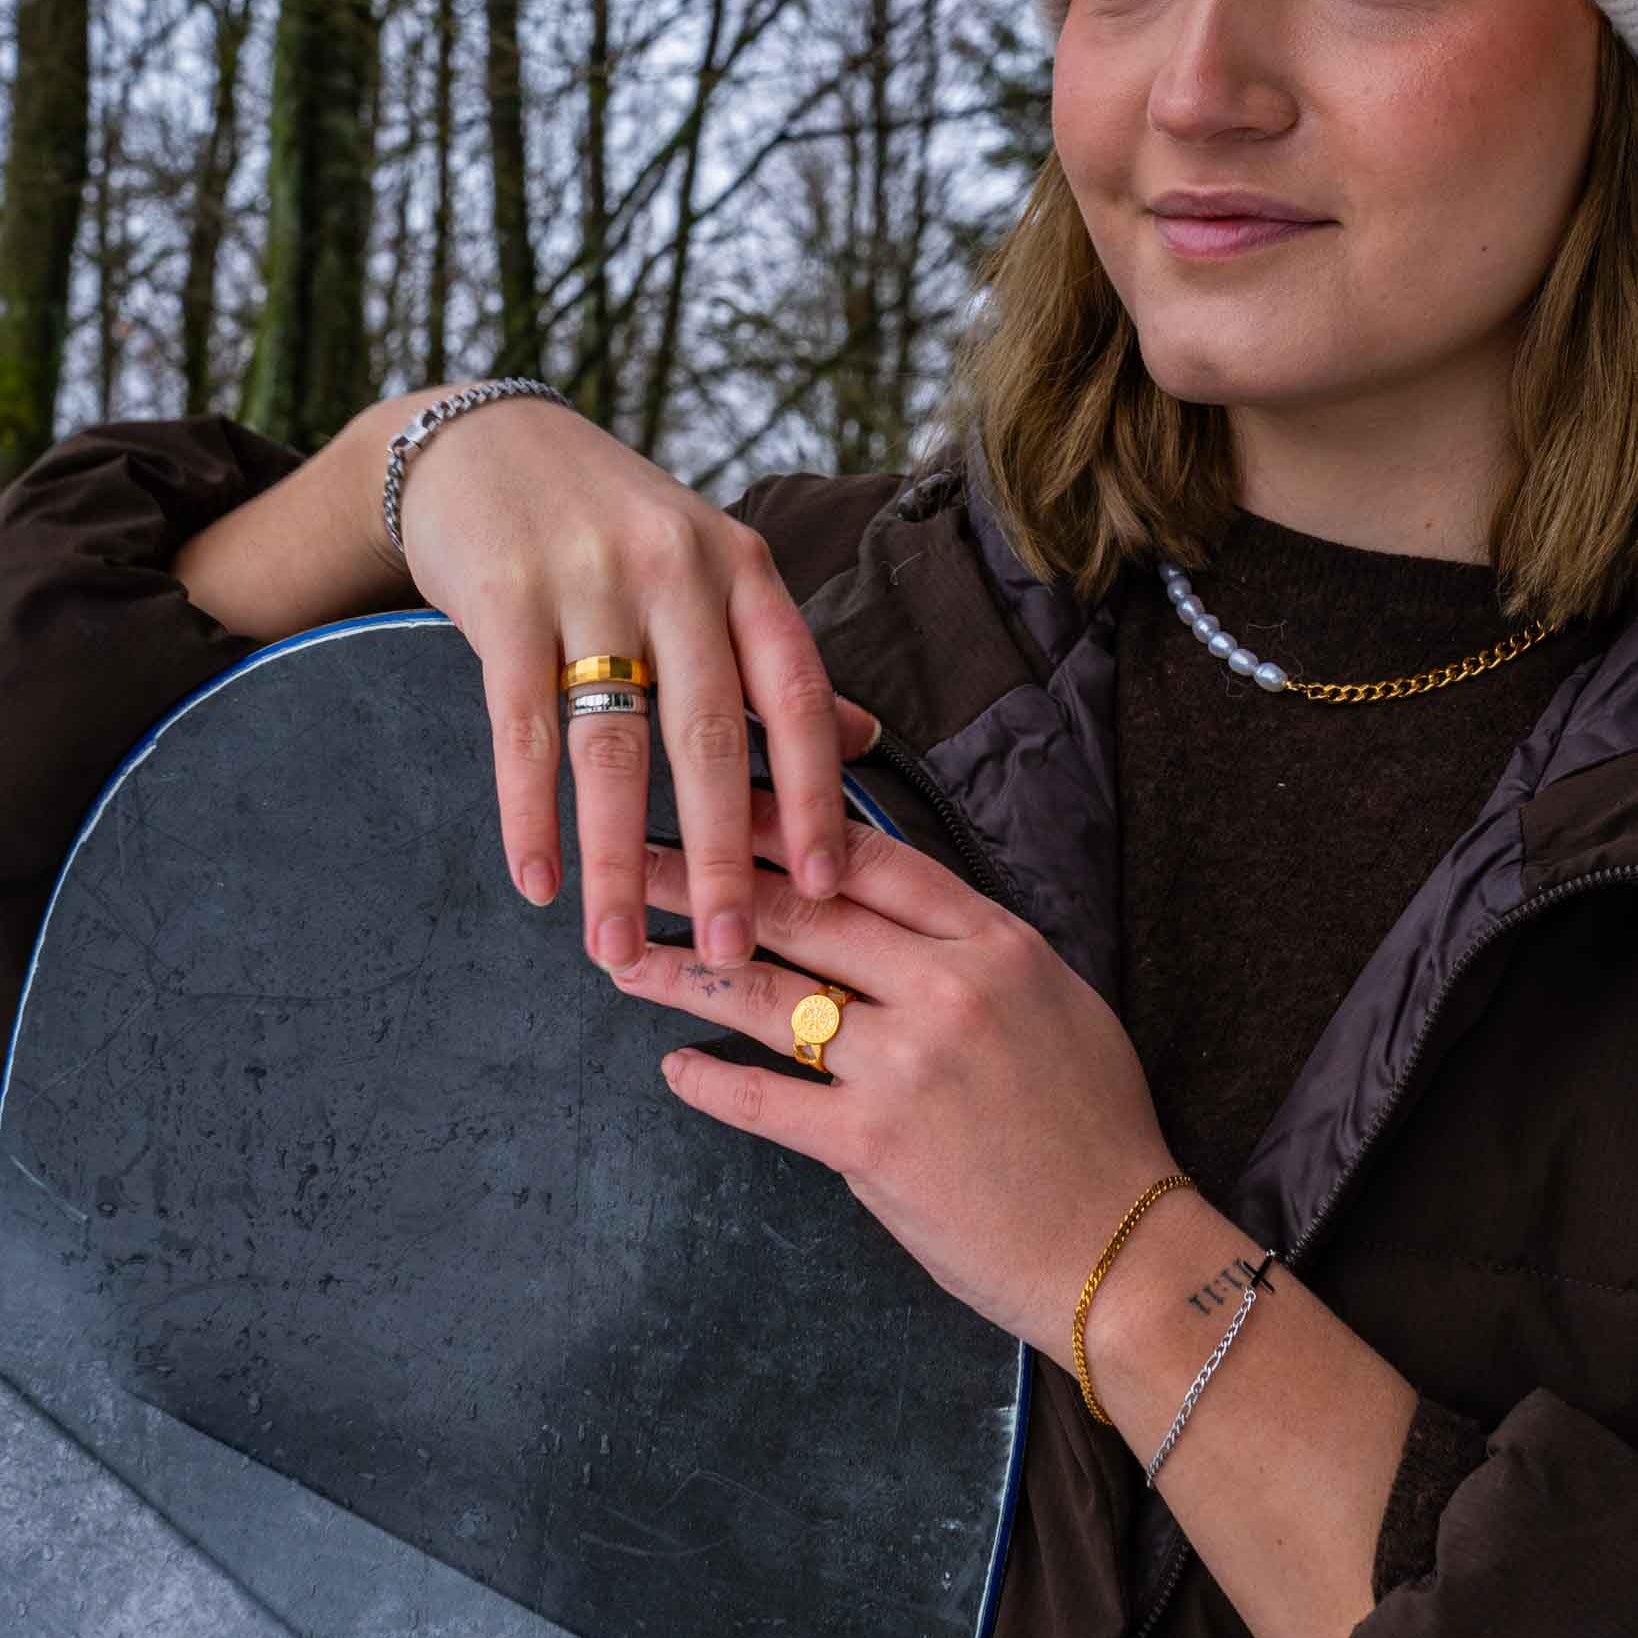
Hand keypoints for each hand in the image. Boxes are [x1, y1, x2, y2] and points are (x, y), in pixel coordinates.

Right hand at [380, 390, 879, 972]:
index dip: (815, 795)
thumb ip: (778, 659)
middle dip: (721, 855)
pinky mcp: (502, 598)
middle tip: (728, 950)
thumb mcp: (713, 567)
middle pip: (708, 734)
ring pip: (610, 745)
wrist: (484, 441)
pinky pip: (519, 729)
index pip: (796, 694)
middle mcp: (675, 569)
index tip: (824, 886)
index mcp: (742, 569)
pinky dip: (528, 814)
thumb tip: (863, 741)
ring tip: (615, 948)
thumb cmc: (614, 522)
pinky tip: (537, 884)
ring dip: (615, 858)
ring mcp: (586, 579)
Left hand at [604, 785, 1178, 1364]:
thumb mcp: (1052, 999)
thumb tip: (881, 903)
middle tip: (637, 862)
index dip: (783, 826)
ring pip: (767, 997)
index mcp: (994, 944)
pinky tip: (675, 1067)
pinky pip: (767, 1100)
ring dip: (684, 974)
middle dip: (704, 881)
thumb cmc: (1091, 1123)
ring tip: (625, 958)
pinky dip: (710, 1083)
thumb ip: (969, 945)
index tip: (721, 804)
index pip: (869, 859)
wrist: (1120, 1245)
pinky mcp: (872, 1146)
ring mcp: (906, 1067)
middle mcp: (947, 989)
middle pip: (801, 912)